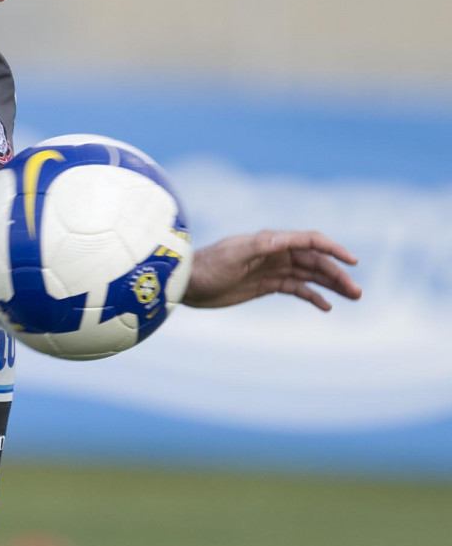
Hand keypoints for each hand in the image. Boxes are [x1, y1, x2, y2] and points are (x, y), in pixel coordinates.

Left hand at [184, 230, 360, 312]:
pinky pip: (296, 289)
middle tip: (357, 292)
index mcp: (272, 242)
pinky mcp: (267, 285)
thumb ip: (261, 246)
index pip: (310, 242)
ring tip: (352, 297)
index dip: (333, 250)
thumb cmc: (207, 266)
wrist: (187, 282)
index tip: (352, 262)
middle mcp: (277, 253)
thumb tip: (287, 239)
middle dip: (338, 275)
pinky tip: (326, 306)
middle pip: (315, 262)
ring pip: (310, 276)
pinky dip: (312, 296)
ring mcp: (273, 269)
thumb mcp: (234, 255)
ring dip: (331, 285)